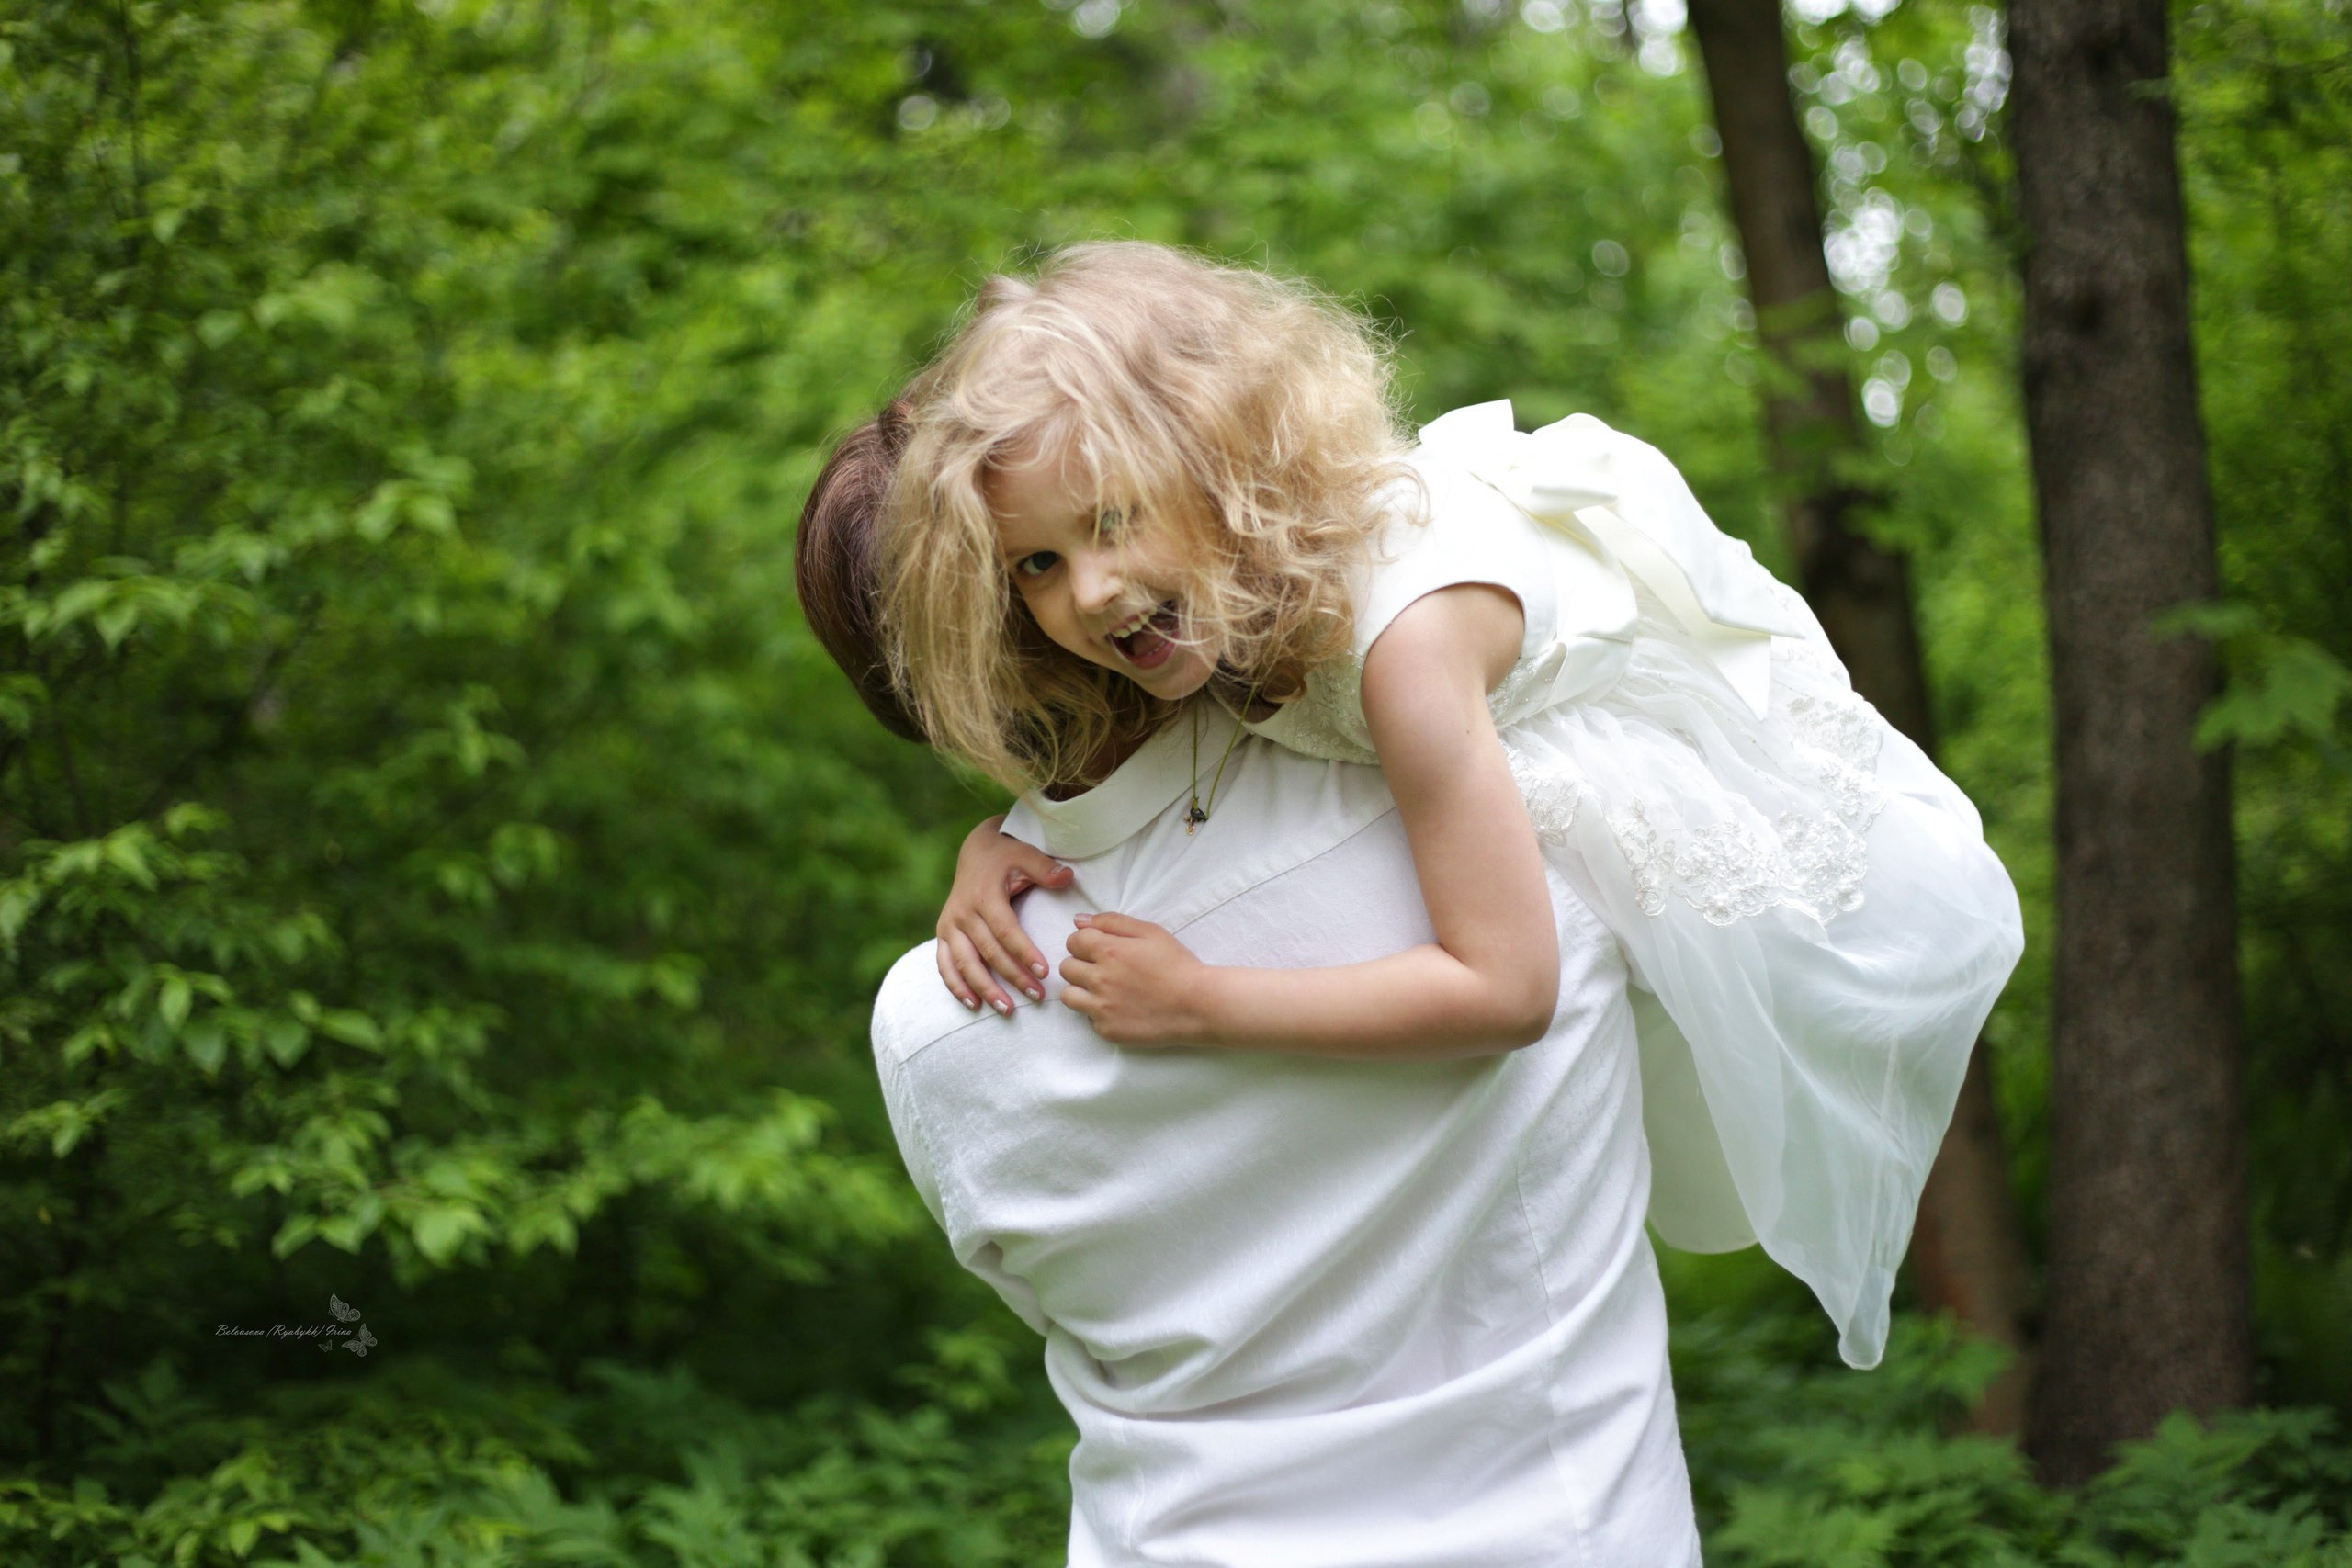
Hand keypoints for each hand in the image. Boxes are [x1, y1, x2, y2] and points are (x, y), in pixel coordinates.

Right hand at [936, 815, 1073, 1015]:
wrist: (974, 851)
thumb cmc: (1006, 855)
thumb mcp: (1025, 854)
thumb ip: (1045, 868)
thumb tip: (1068, 877)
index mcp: (984, 896)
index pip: (1006, 931)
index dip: (1024, 953)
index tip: (1044, 973)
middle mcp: (963, 913)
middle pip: (988, 952)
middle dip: (1012, 977)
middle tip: (1038, 996)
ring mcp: (950, 925)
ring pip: (965, 964)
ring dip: (985, 989)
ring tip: (1008, 1009)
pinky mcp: (943, 933)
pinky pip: (945, 965)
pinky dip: (956, 986)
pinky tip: (974, 1005)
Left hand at [1059, 912, 1214, 1046]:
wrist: (1197, 1005)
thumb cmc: (1176, 964)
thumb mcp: (1150, 932)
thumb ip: (1112, 922)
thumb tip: (1079, 920)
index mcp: (1108, 951)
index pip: (1073, 941)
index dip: (1084, 943)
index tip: (1099, 948)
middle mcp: (1098, 979)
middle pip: (1067, 968)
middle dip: (1081, 964)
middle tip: (1104, 969)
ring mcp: (1101, 1008)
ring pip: (1069, 995)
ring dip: (1081, 989)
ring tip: (1104, 990)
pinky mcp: (1107, 1030)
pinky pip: (1088, 1018)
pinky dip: (1099, 1013)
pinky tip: (1120, 1008)